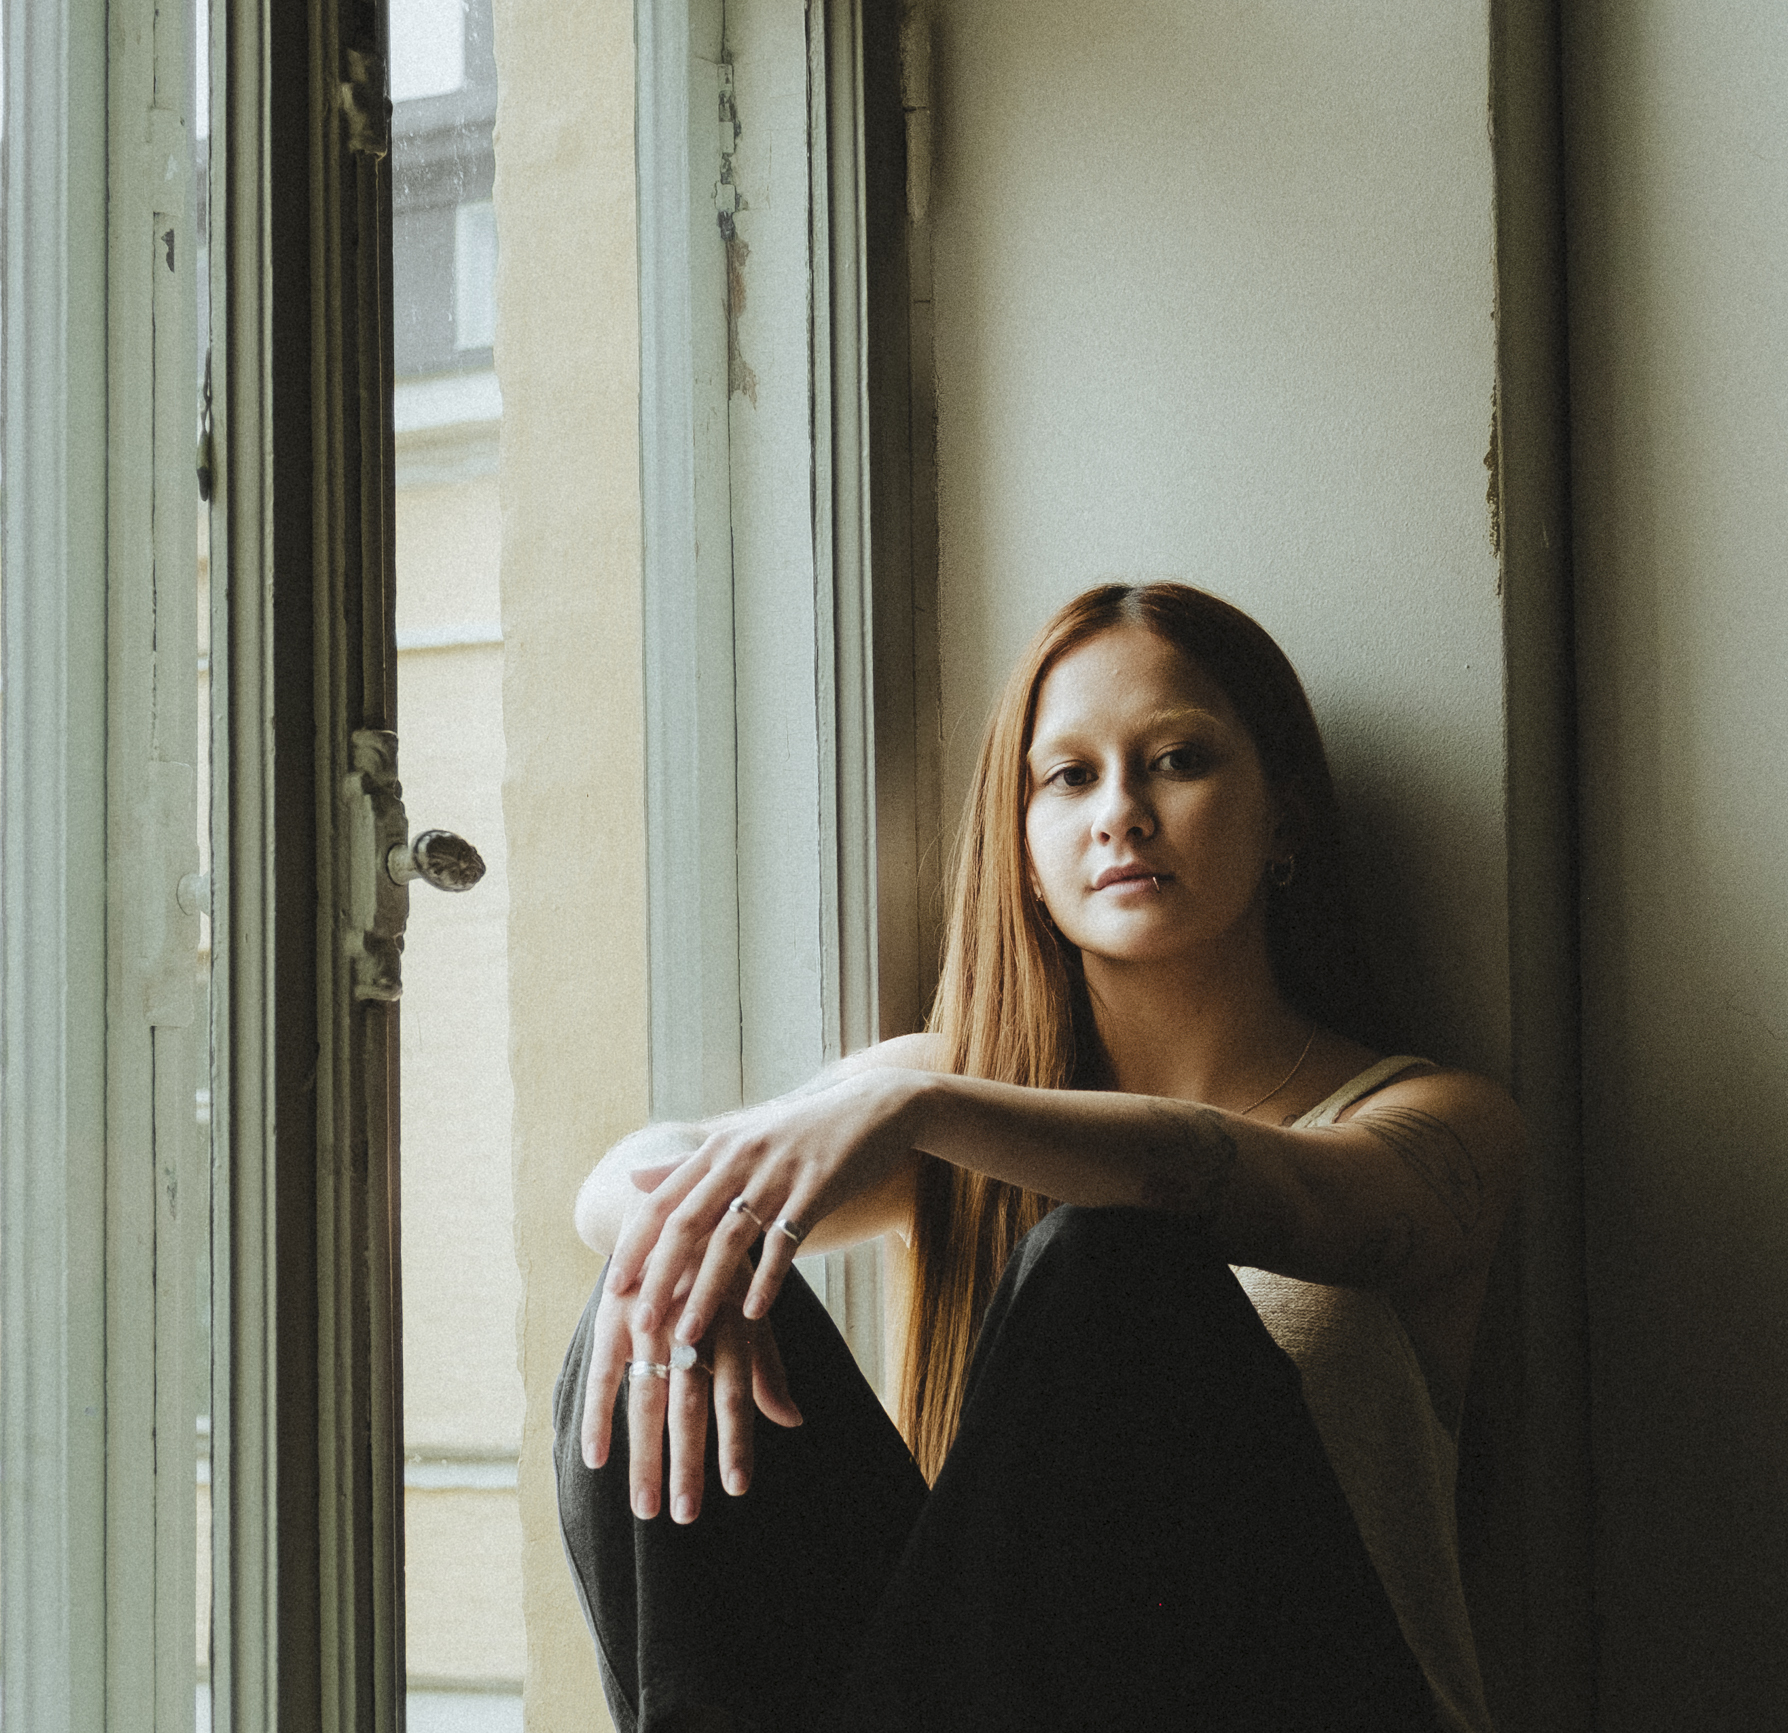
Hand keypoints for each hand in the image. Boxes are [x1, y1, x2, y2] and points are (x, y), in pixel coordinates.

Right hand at [579, 1251, 801, 1520]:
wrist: (671, 1204)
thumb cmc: (719, 1270)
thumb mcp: (748, 1311)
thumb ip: (765, 1369)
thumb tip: (793, 1421)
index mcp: (731, 1324)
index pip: (734, 1393)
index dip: (736, 1440)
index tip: (737, 1489)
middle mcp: (692, 1325)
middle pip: (688, 1406)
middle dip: (687, 1464)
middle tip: (684, 1516)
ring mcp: (650, 1321)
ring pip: (648, 1398)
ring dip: (645, 1456)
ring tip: (645, 1508)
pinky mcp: (614, 1316)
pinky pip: (604, 1374)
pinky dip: (599, 1418)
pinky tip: (596, 1459)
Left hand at [604, 1068, 927, 1349]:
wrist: (874, 1106)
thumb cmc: (802, 1129)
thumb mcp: (741, 1137)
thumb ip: (686, 1163)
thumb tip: (632, 1178)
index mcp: (718, 1148)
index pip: (663, 1202)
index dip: (635, 1245)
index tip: (612, 1287)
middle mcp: (740, 1158)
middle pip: (687, 1225)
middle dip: (660, 1278)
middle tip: (642, 1325)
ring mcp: (779, 1173)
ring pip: (731, 1241)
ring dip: (707, 1293)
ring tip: (689, 1337)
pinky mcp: (818, 1188)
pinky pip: (785, 1242)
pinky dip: (767, 1280)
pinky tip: (754, 1314)